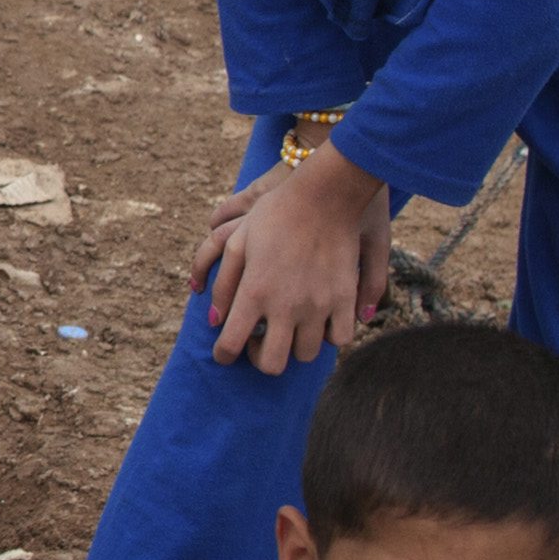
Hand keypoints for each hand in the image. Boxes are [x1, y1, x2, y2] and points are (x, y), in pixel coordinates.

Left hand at [194, 142, 392, 372]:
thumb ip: (224, 285)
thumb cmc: (275, 215)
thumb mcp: (237, 242)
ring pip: (305, 355)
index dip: (224, 355)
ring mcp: (318, 305)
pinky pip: (339, 339)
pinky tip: (319, 321)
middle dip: (260, 359)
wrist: (324, 195)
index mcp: (254, 292)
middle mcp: (285, 305)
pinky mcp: (345, 299)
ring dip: (294, 347)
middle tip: (260, 340)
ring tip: (290, 327)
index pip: (230, 345)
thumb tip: (213, 321)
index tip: (225, 352)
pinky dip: (328, 337)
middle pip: (272, 364)